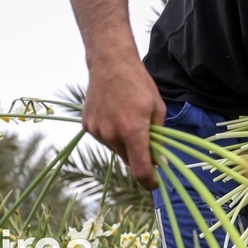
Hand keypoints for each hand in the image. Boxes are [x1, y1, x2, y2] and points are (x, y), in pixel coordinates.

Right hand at [81, 58, 165, 189]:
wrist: (110, 63)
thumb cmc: (139, 84)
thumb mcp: (158, 108)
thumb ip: (159, 136)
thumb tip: (160, 159)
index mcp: (133, 131)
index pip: (140, 169)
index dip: (149, 181)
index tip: (154, 184)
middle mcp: (112, 134)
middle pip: (128, 159)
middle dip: (139, 156)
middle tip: (147, 138)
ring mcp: (97, 131)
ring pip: (116, 149)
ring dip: (125, 143)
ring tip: (128, 118)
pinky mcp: (87, 126)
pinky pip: (104, 139)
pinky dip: (113, 134)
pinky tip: (115, 115)